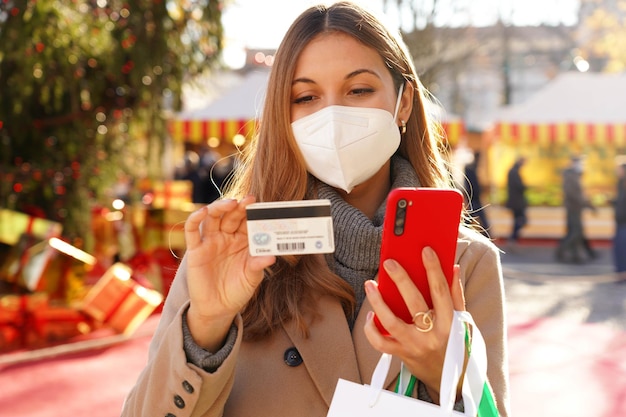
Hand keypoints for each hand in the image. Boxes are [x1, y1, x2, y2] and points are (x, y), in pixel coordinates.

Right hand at [184, 196, 275, 350]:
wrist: (218, 309)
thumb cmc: (237, 291)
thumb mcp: (251, 279)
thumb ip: (258, 266)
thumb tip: (271, 256)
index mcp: (244, 241)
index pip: (249, 222)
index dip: (254, 213)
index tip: (263, 206)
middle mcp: (227, 237)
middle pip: (232, 216)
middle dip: (241, 207)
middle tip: (250, 200)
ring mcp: (211, 242)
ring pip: (214, 218)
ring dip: (221, 207)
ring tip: (231, 203)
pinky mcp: (196, 250)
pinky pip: (192, 231)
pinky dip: (196, 218)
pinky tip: (203, 211)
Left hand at [363, 246, 464, 402]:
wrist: (449, 381)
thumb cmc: (455, 344)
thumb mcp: (462, 321)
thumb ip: (456, 294)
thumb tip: (452, 266)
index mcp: (450, 323)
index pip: (441, 291)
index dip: (434, 269)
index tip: (426, 250)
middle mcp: (432, 335)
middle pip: (414, 304)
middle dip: (401, 280)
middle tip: (389, 262)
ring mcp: (415, 346)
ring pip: (392, 323)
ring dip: (378, 302)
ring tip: (369, 284)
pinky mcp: (401, 354)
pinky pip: (381, 343)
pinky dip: (372, 329)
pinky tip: (370, 314)